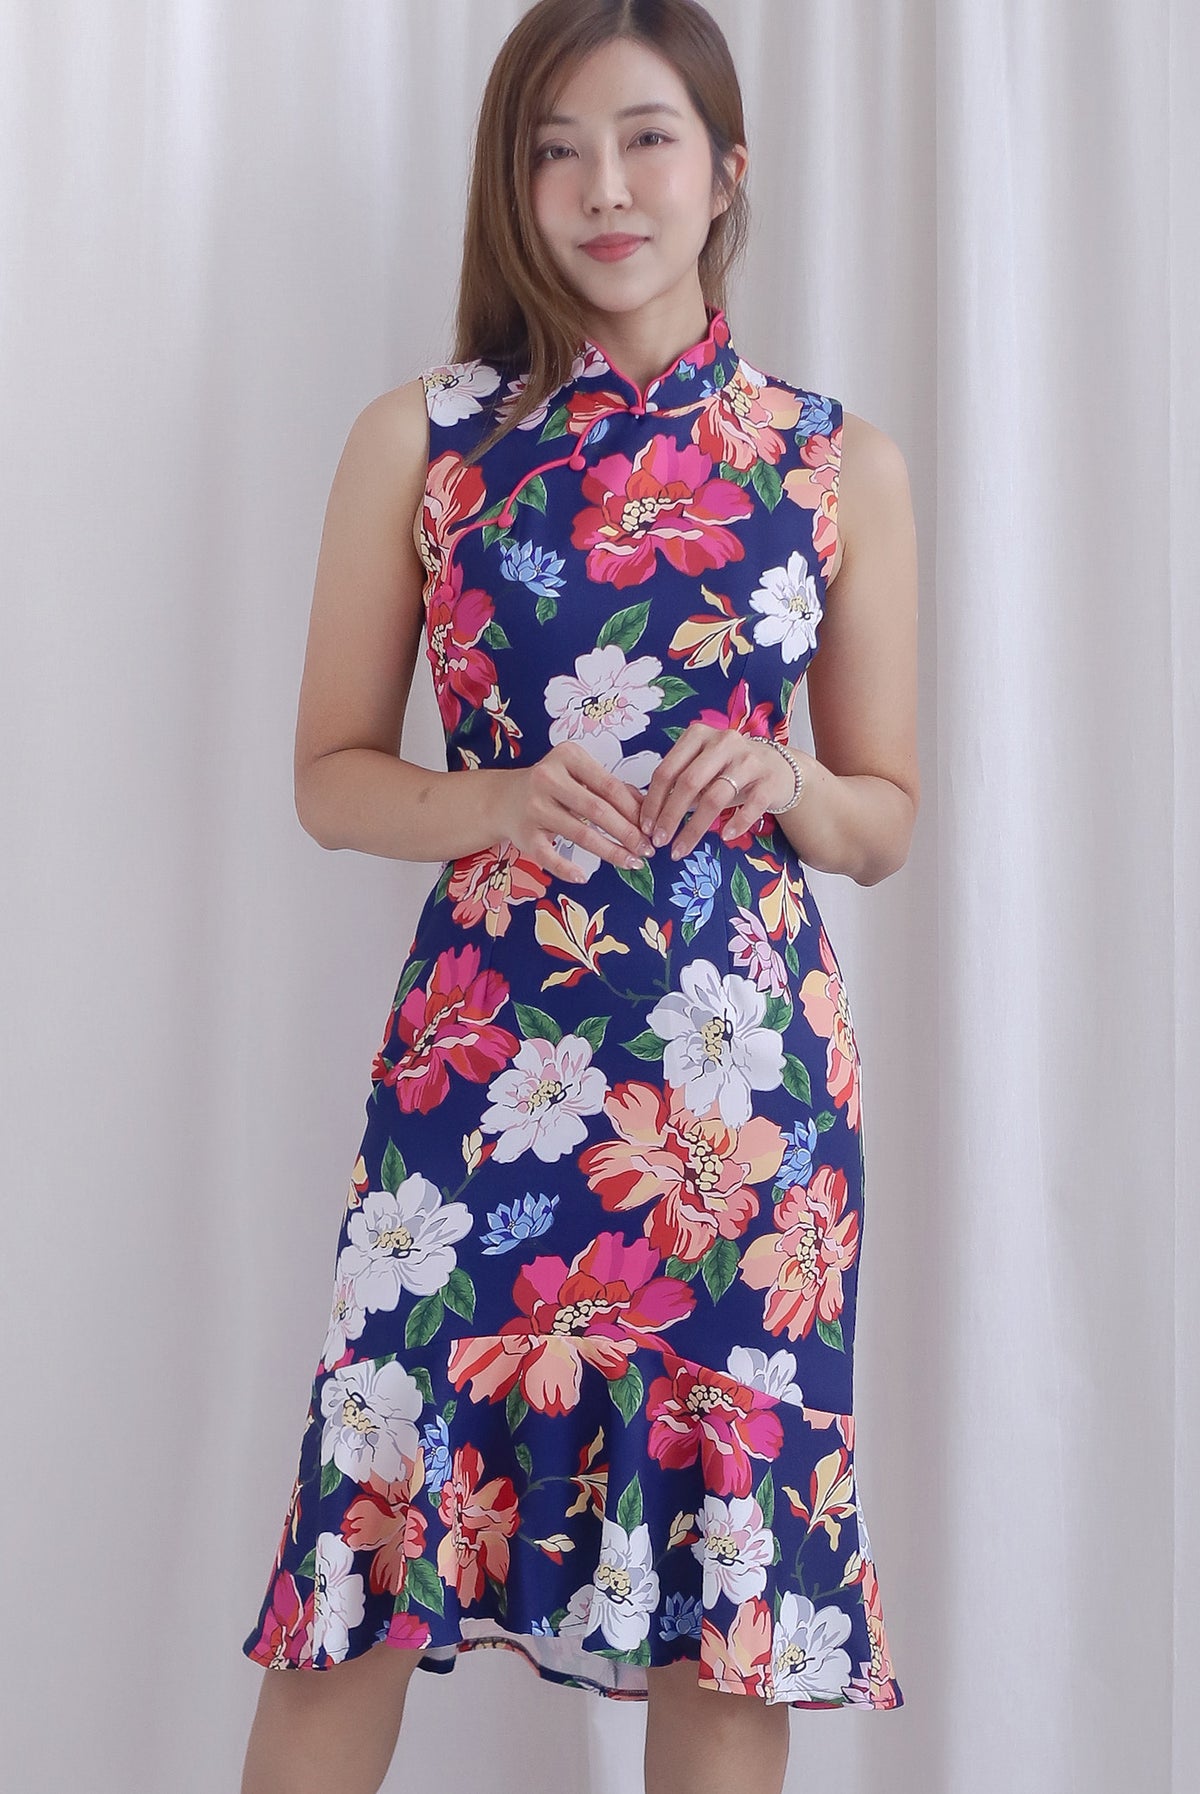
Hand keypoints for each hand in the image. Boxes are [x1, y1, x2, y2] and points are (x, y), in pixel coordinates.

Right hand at [495, 741, 654, 882]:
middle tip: (646, 851)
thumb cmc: (553, 787)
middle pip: (597, 810)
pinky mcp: (524, 834)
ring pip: (580, 834)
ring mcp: (534, 806)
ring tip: (631, 863)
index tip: (651, 828)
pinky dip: (566, 869)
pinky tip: (584, 877)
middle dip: (627, 833)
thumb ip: (612, 788)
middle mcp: (548, 778)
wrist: (503, 798)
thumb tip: (648, 810)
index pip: (610, 786)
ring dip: (610, 852)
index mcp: (568, 757)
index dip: (634, 810)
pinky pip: (549, 856)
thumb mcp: (580, 776)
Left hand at [638, 722, 797, 858]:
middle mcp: (723, 742)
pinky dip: (736, 824)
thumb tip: (648, 817)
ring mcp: (749, 760)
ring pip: (715, 797)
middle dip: (670, 816)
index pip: (667, 770)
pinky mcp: (769, 780)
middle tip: (660, 841)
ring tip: (681, 849)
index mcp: (698, 735)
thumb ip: (678, 784)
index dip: (653, 801)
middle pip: (688, 782)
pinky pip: (750, 806)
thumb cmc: (731, 770)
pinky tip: (724, 837)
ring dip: (694, 828)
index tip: (646, 827)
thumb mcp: (702, 768)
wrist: (780, 768)